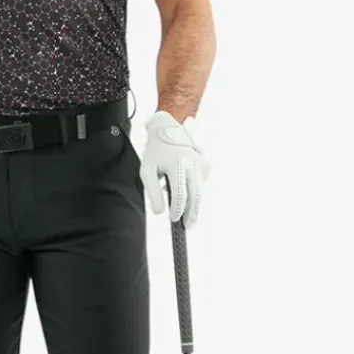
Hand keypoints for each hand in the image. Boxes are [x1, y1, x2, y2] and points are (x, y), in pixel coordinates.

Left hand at [139, 111, 210, 227]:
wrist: (168, 127)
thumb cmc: (155, 151)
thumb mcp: (147, 170)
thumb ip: (152, 192)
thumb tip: (159, 212)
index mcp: (177, 163)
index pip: (180, 193)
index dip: (178, 209)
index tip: (173, 219)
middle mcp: (193, 163)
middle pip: (196, 194)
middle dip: (193, 213)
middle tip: (188, 226)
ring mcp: (202, 162)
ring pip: (199, 189)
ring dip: (192, 202)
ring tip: (184, 213)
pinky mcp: (206, 163)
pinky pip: (200, 182)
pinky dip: (192, 188)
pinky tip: (183, 183)